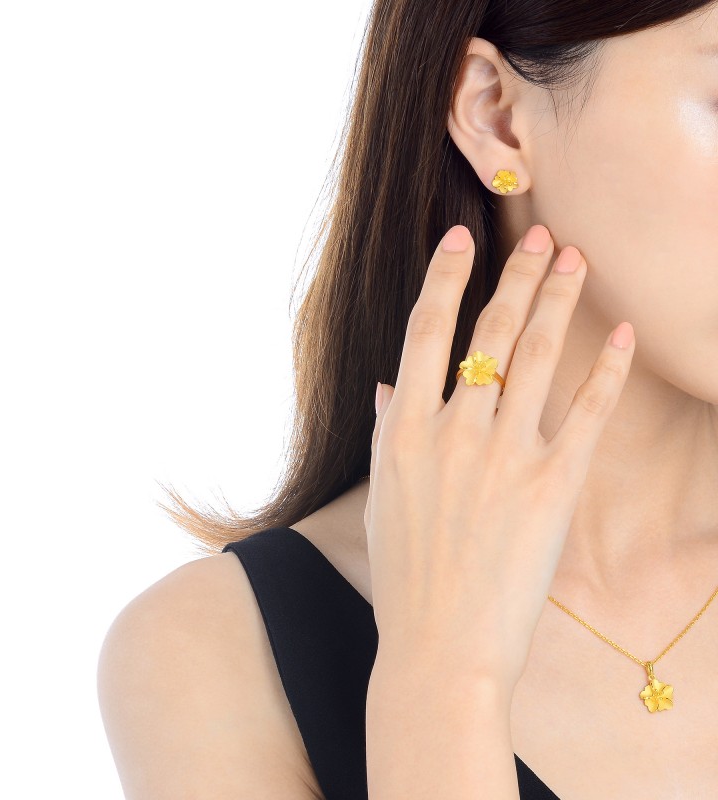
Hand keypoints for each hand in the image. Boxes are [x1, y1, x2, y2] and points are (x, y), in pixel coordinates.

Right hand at [363, 223, 634, 694]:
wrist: (440, 644)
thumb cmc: (404, 574)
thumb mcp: (381, 496)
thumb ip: (386, 432)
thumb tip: (389, 386)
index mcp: (403, 428)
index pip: (425, 331)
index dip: (444, 277)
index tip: (462, 238)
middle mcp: (452, 429)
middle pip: (490, 331)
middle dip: (518, 275)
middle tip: (543, 238)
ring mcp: (504, 454)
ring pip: (535, 356)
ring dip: (559, 301)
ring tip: (577, 261)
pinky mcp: (552, 484)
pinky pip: (587, 413)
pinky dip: (606, 369)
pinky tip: (620, 334)